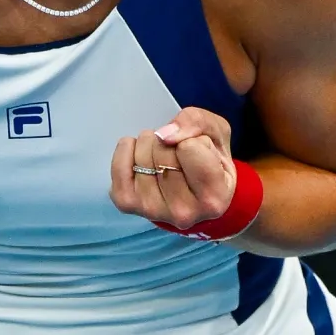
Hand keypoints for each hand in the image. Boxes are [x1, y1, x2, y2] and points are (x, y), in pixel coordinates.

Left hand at [109, 106, 237, 230]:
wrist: (193, 190)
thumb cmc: (210, 160)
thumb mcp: (216, 132)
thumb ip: (197, 123)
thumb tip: (165, 135)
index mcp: (213, 198)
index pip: (189, 147)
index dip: (193, 139)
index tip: (199, 151)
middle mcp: (183, 212)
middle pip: (163, 149)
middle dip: (169, 140)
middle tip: (178, 153)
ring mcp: (152, 210)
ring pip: (142, 153)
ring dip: (150, 144)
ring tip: (163, 157)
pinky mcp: (128, 203)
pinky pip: (119, 163)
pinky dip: (128, 150)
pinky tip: (142, 157)